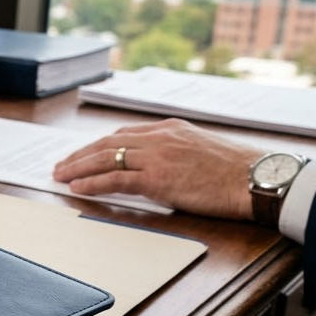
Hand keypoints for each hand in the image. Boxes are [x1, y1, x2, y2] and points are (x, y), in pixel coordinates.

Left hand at [52, 118, 260, 219]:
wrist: (254, 178)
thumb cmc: (234, 170)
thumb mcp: (199, 148)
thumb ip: (173, 151)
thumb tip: (153, 165)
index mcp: (169, 129)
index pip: (122, 134)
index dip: (97, 144)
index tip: (81, 152)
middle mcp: (159, 138)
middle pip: (107, 143)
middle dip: (80, 155)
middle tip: (60, 165)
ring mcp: (157, 157)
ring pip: (106, 159)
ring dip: (78, 168)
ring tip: (60, 176)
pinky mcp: (157, 179)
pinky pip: (116, 179)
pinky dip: (92, 183)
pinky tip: (77, 187)